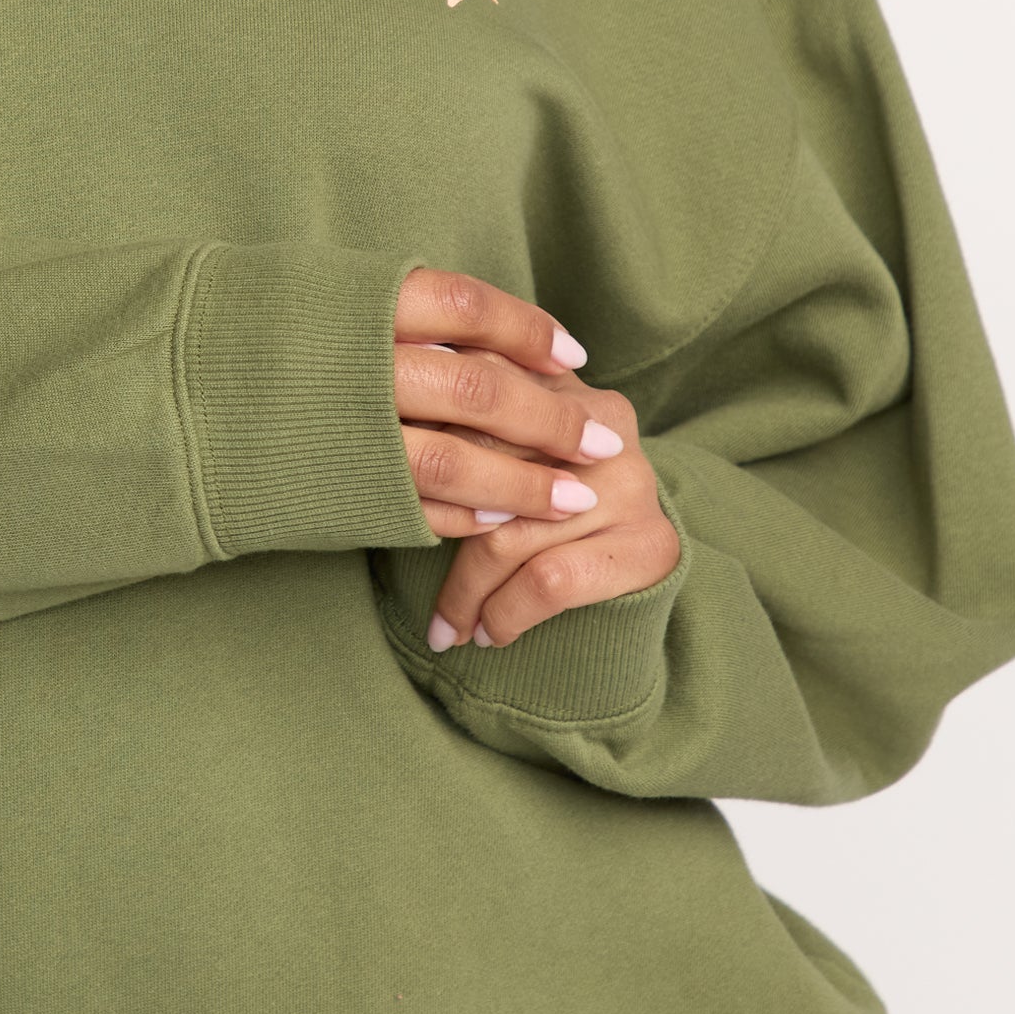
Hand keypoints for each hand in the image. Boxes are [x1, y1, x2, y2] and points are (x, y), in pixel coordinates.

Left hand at [392, 269, 678, 651]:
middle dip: (436, 527)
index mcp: (556, 380)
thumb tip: (363, 398)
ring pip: (510, 533)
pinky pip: (550, 579)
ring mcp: (633, 481)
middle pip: (485, 466)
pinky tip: (488, 633)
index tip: (374, 489)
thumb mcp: (497, 445)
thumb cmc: (535, 499)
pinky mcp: (652, 543)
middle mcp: (604, 421)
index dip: (418, 447)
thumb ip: (455, 416)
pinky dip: (505, 613)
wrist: (634, 568)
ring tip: (445, 623)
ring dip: (465, 592)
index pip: (468, 401)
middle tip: (393, 565)